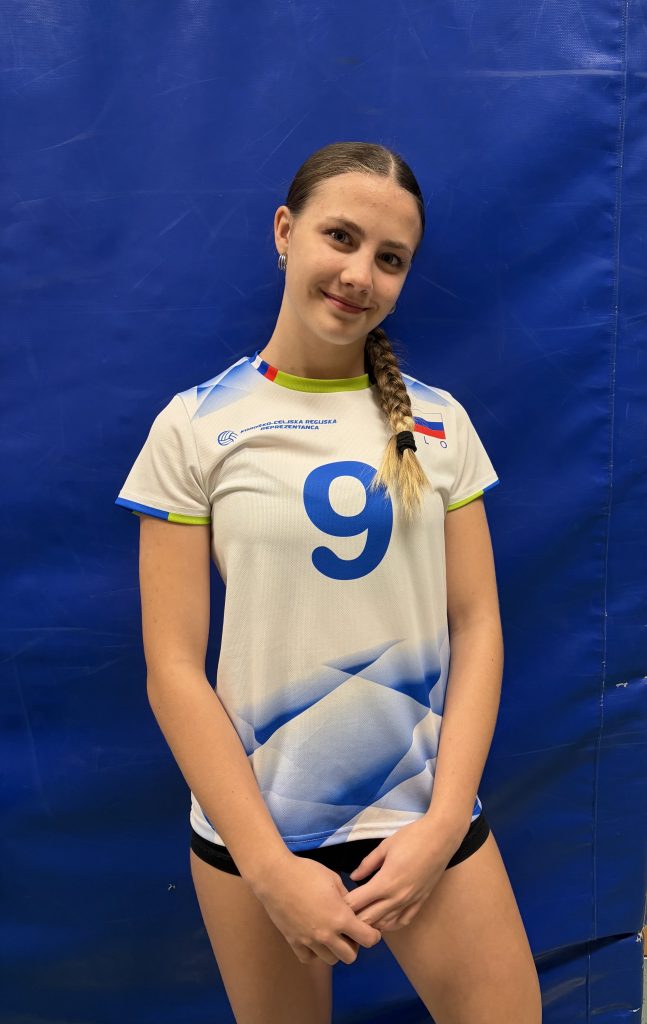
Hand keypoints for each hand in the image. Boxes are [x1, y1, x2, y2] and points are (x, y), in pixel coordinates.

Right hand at [253, 853, 382, 964]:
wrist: (275, 876)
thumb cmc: (306, 872)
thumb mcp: (333, 878)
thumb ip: (347, 897)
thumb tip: (353, 907)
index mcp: (340, 917)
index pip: (367, 939)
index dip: (373, 935)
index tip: (370, 929)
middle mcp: (327, 935)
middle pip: (350, 957)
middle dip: (354, 945)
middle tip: (349, 932)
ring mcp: (309, 941)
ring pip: (331, 960)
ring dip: (335, 950)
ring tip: (331, 934)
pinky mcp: (294, 942)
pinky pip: (309, 958)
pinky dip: (314, 952)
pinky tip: (313, 938)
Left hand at [341, 817, 465, 932]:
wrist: (441, 837)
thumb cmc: (412, 837)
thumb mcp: (385, 846)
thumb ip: (367, 864)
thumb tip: (353, 876)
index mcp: (385, 882)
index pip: (357, 903)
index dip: (344, 905)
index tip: (335, 901)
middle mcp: (397, 898)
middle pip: (368, 919)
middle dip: (353, 918)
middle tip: (343, 913)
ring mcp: (410, 902)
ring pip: (385, 924)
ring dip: (371, 923)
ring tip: (360, 917)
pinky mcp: (420, 902)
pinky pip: (402, 921)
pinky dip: (390, 924)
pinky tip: (383, 920)